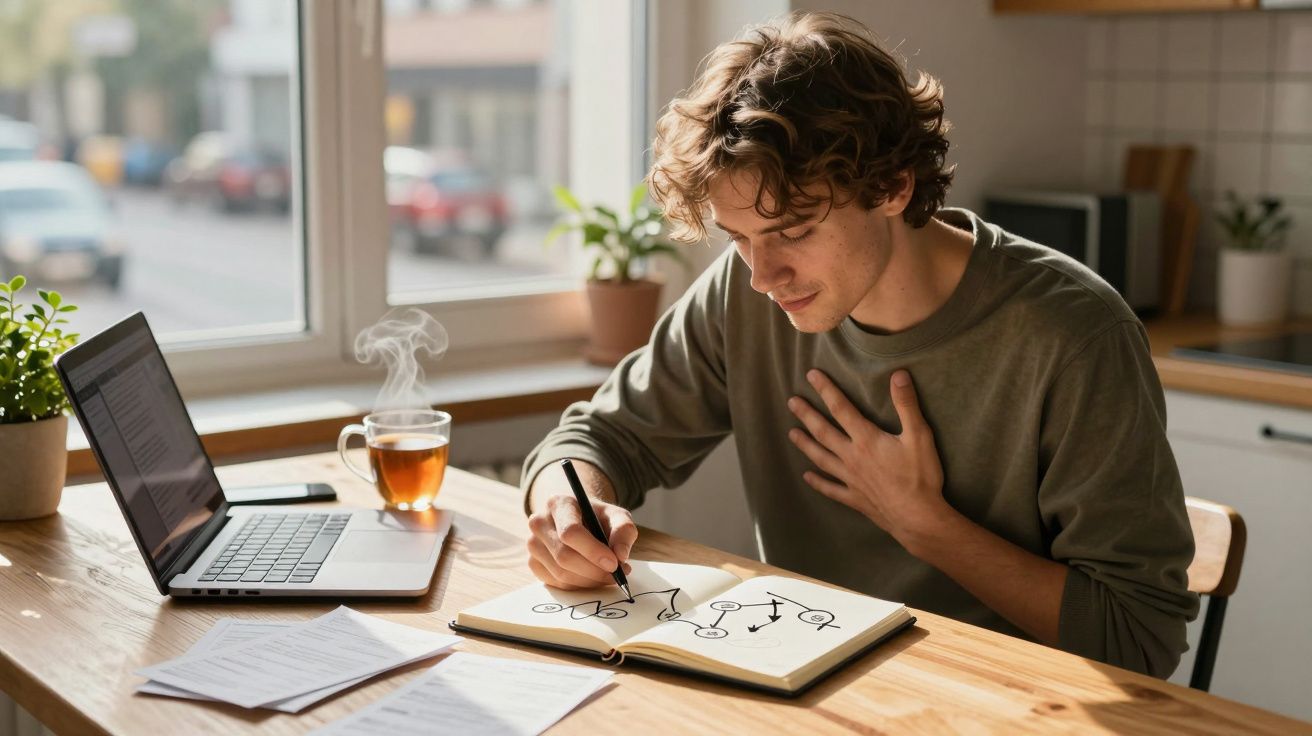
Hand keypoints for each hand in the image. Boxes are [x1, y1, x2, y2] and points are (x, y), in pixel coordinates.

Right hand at [526, 494, 636, 589]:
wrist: (579, 519)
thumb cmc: (597, 517)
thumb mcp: (617, 516)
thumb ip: (624, 530)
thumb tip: (621, 556)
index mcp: (558, 504)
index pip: (570, 532)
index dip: (593, 551)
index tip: (614, 563)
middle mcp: (539, 522)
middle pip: (564, 556)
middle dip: (594, 571)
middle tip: (617, 575)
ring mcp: (533, 543)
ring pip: (560, 573)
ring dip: (589, 580)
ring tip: (608, 576)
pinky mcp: (533, 562)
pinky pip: (556, 583)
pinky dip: (579, 585)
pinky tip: (592, 577)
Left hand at [787, 368, 950, 549]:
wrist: (917, 517)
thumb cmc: (920, 476)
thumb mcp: (919, 436)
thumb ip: (907, 404)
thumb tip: (899, 375)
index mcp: (866, 439)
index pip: (841, 408)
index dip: (826, 390)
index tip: (811, 375)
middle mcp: (852, 457)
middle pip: (823, 432)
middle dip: (807, 415)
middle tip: (792, 402)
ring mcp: (850, 479)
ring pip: (821, 458)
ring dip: (805, 445)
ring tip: (791, 434)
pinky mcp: (854, 498)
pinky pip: (831, 489)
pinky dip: (818, 482)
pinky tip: (807, 477)